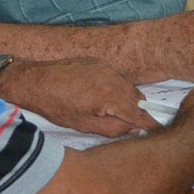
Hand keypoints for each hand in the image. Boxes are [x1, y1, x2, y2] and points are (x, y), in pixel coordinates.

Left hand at [2, 58, 157, 136]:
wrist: (35, 81)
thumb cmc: (57, 106)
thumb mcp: (85, 125)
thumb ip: (114, 128)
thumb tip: (133, 129)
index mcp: (110, 95)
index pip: (139, 113)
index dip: (150, 124)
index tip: (158, 132)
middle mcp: (111, 77)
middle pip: (137, 98)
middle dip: (137, 112)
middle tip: (131, 126)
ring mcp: (104, 66)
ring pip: (126, 86)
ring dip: (126, 99)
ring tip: (111, 113)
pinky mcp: (96, 61)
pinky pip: (114, 76)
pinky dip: (114, 87)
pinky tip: (101, 97)